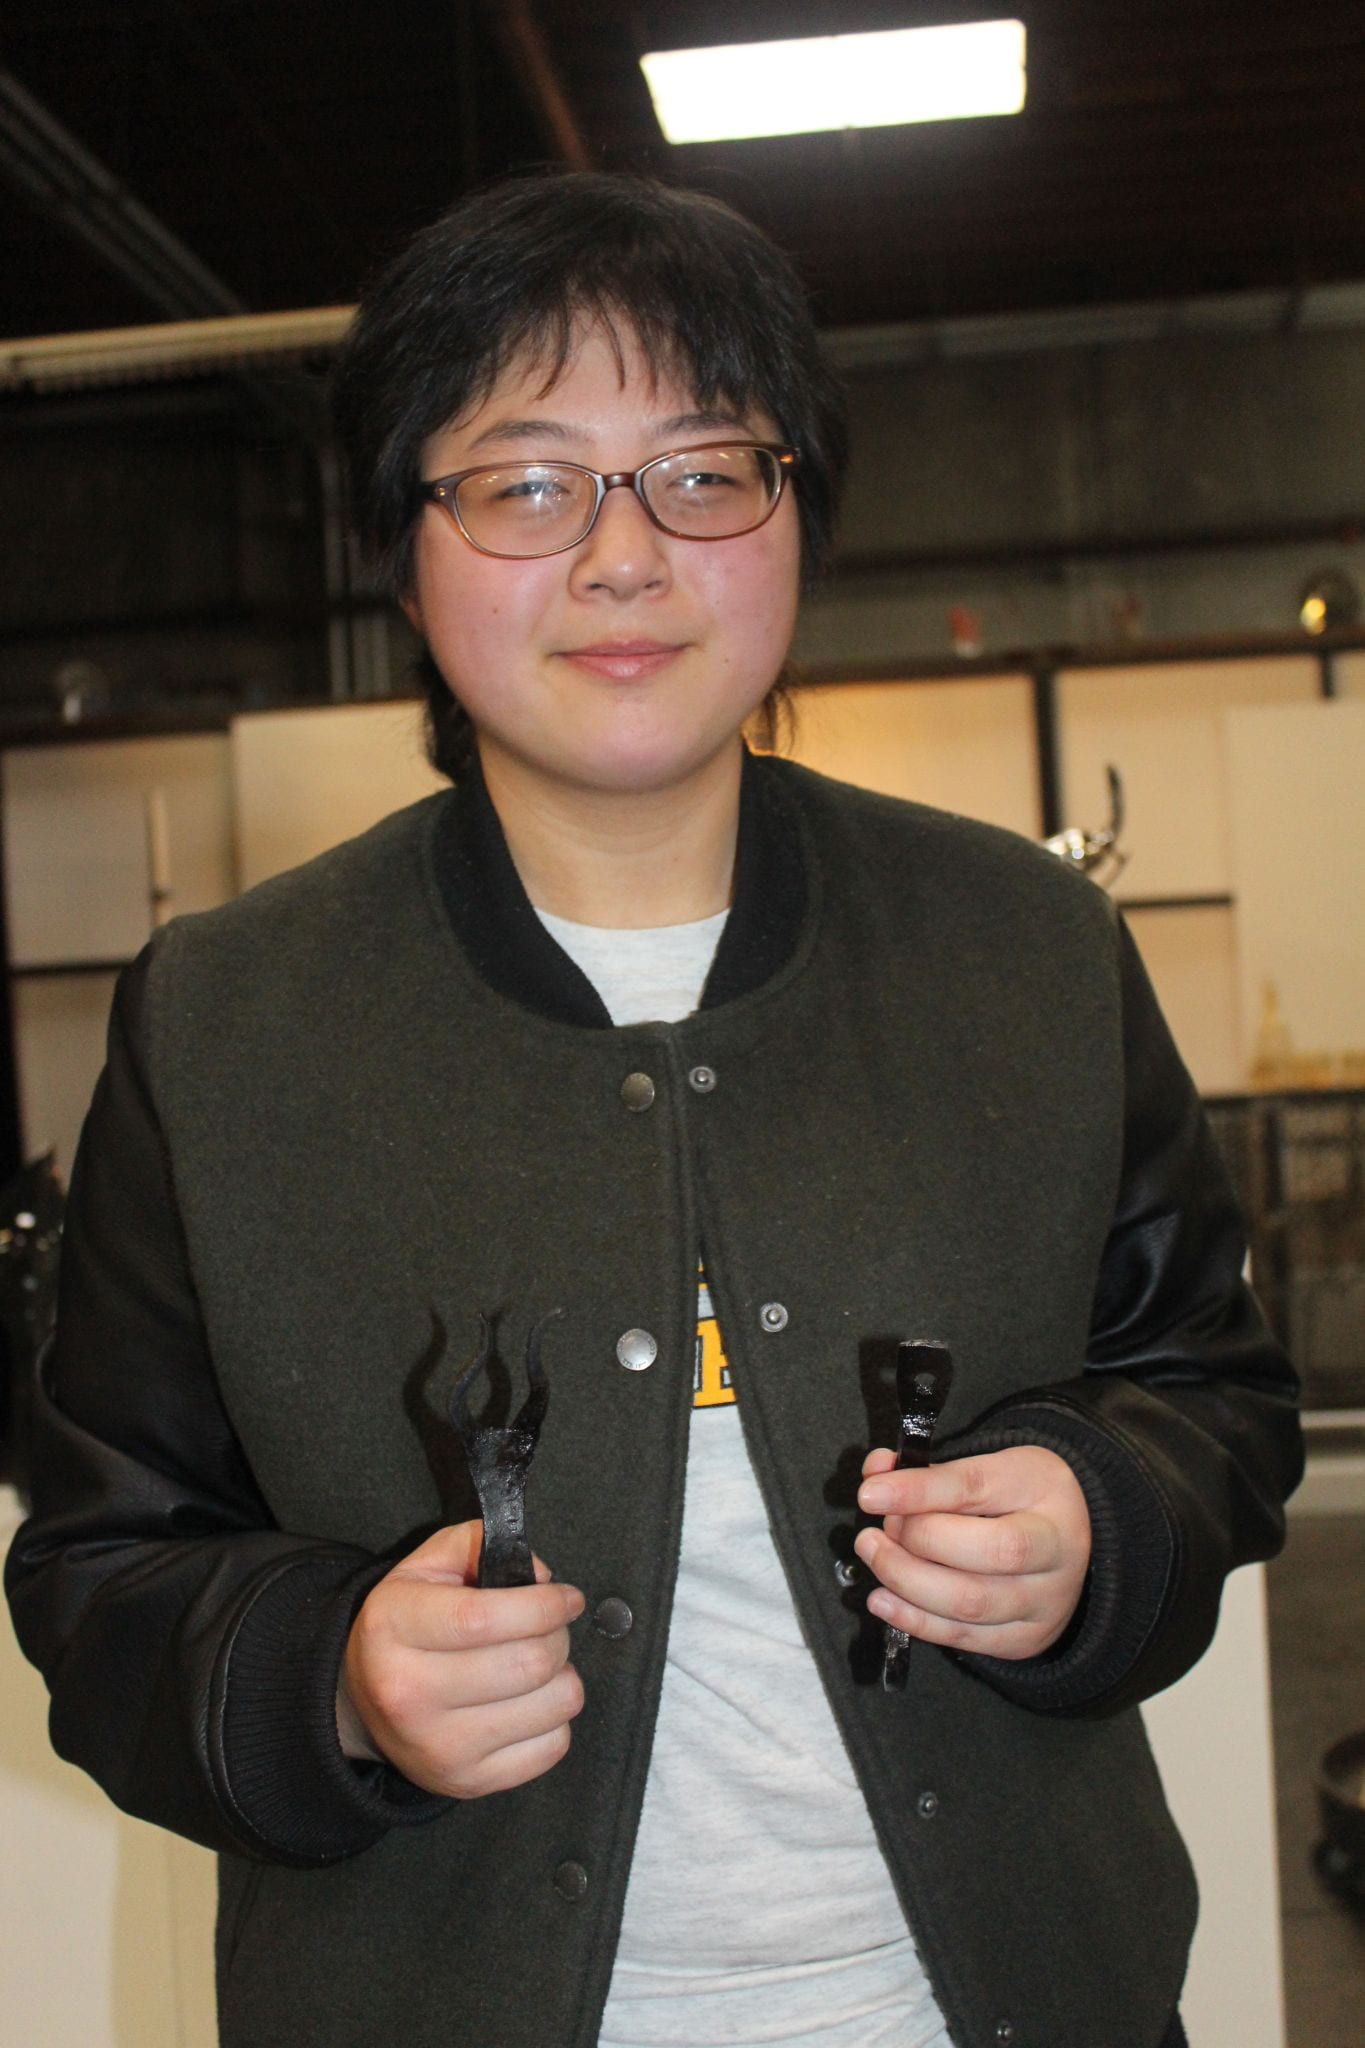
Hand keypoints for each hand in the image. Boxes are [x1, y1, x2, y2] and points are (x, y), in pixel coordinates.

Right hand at [338, 1520, 584, 1797]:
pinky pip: (553, 1747)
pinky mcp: (469, 1783)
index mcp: (393, 1629)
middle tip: (552, 1627)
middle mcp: (409, 1694)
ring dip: (563, 1675)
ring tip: (538, 1664)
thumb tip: (539, 1577)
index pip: (485, 1617)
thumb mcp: (425, 1566)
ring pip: (553, 1705)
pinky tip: (529, 1702)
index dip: (543, 1604)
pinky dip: (556, 1718)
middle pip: (528, 1663)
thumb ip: (478, 1545)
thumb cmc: (407, 1625)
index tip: (568, 1597)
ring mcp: (440, 1747)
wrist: (365, 1705)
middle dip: (558, 1635)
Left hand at [854, 1445, 1091, 1660]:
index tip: (870, 1493)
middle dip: (915, 1541)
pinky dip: (913, 1619)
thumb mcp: (986, 1468)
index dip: (918, 1491)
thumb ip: (929, 1474)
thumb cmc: (1017, 1498)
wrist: (1066, 1544)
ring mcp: (1045, 1601)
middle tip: (879, 1529)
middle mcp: (1057, 1550)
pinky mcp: (1024, 1638)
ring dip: (905, 1580)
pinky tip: (883, 1599)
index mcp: (1045, 1489)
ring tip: (874, 1555)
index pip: (975, 1487)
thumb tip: (876, 1474)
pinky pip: (963, 1637)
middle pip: (986, 1552)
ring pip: (970, 1602)